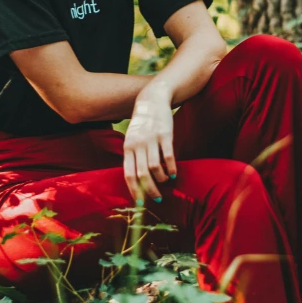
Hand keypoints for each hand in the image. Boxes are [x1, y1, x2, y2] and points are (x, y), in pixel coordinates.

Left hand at [123, 82, 176, 203]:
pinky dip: (171, 168)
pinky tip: (174, 172)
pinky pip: (168, 156)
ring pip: (155, 167)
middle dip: (150, 190)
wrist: (152, 100)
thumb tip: (137, 180)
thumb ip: (133, 156)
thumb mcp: (132, 139)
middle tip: (157, 199)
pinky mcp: (165, 134)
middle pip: (142, 174)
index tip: (140, 203)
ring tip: (165, 181)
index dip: (134, 190)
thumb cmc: (142, 124)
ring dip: (161, 179)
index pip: (128, 174)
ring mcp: (151, 139)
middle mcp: (137, 144)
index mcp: (128, 147)